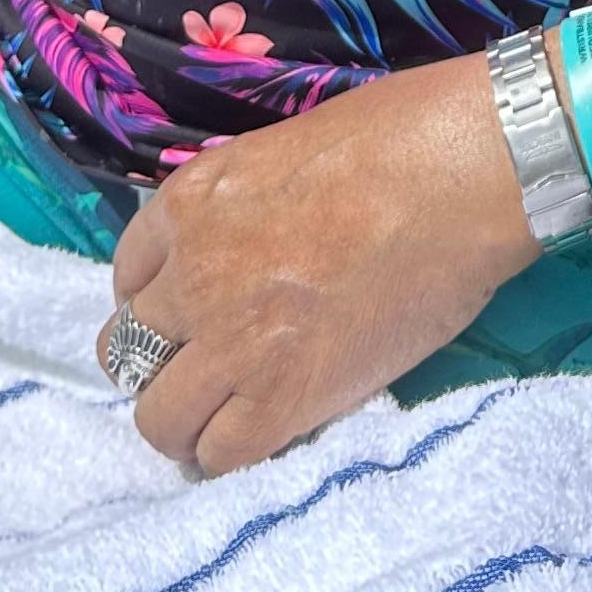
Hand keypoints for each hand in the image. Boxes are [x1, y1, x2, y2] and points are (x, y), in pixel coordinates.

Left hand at [103, 54, 535, 471]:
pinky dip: (233, 455)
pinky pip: (222, 455)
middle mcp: (191, 276)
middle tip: (210, 371)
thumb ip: (243, 208)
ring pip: (160, 419)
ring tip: (230, 418)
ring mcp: (232, 341)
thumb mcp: (282, 151)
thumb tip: (251, 246)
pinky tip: (262, 438)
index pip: (128, 280)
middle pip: (127, 354)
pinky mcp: (283, 396)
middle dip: (162, 366)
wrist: (464, 172)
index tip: (194, 320)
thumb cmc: (400, 136)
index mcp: (190, 204)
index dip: (160, 307)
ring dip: (188, 421)